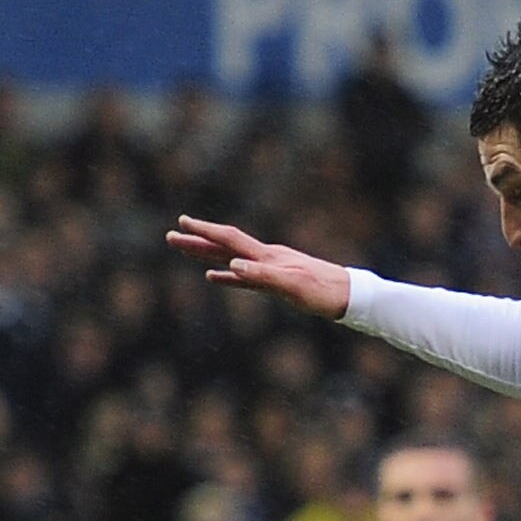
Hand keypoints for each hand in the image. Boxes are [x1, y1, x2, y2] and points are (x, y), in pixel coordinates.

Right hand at [168, 216, 351, 318]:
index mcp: (267, 257)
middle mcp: (266, 258)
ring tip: (186, 250)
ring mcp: (271, 268)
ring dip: (207, 255)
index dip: (205, 232)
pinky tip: (214, 277)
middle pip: (226, 246)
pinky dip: (226, 276)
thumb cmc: (323, 292)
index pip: (230, 240)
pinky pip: (244, 277)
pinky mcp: (276, 282)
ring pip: (231, 259)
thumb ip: (262, 276)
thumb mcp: (292, 286)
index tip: (182, 224)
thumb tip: (232, 267)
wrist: (349, 296)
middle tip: (171, 236)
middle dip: (198, 241)